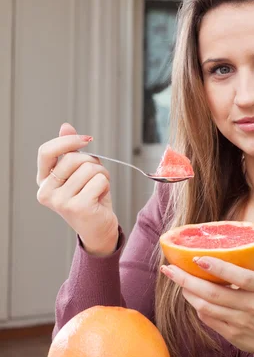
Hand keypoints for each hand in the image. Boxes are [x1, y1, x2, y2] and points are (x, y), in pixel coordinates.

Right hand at [36, 123, 118, 255]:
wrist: (99, 229)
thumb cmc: (90, 198)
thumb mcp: (79, 172)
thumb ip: (70, 151)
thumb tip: (65, 126)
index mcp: (43, 181)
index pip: (46, 151)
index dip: (67, 141)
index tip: (86, 139)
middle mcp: (46, 192)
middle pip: (73, 158)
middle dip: (92, 162)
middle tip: (96, 176)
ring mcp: (60, 201)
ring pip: (89, 168)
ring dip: (102, 175)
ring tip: (98, 189)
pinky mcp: (77, 207)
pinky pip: (99, 180)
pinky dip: (106, 185)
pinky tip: (101, 198)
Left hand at [160, 258, 253, 356]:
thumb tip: (234, 243)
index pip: (239, 277)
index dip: (218, 267)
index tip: (198, 257)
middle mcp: (252, 306)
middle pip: (213, 293)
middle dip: (187, 280)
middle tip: (169, 268)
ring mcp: (240, 322)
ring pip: (206, 307)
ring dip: (188, 292)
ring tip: (177, 279)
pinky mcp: (232, 335)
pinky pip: (208, 319)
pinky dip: (197, 306)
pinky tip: (192, 295)